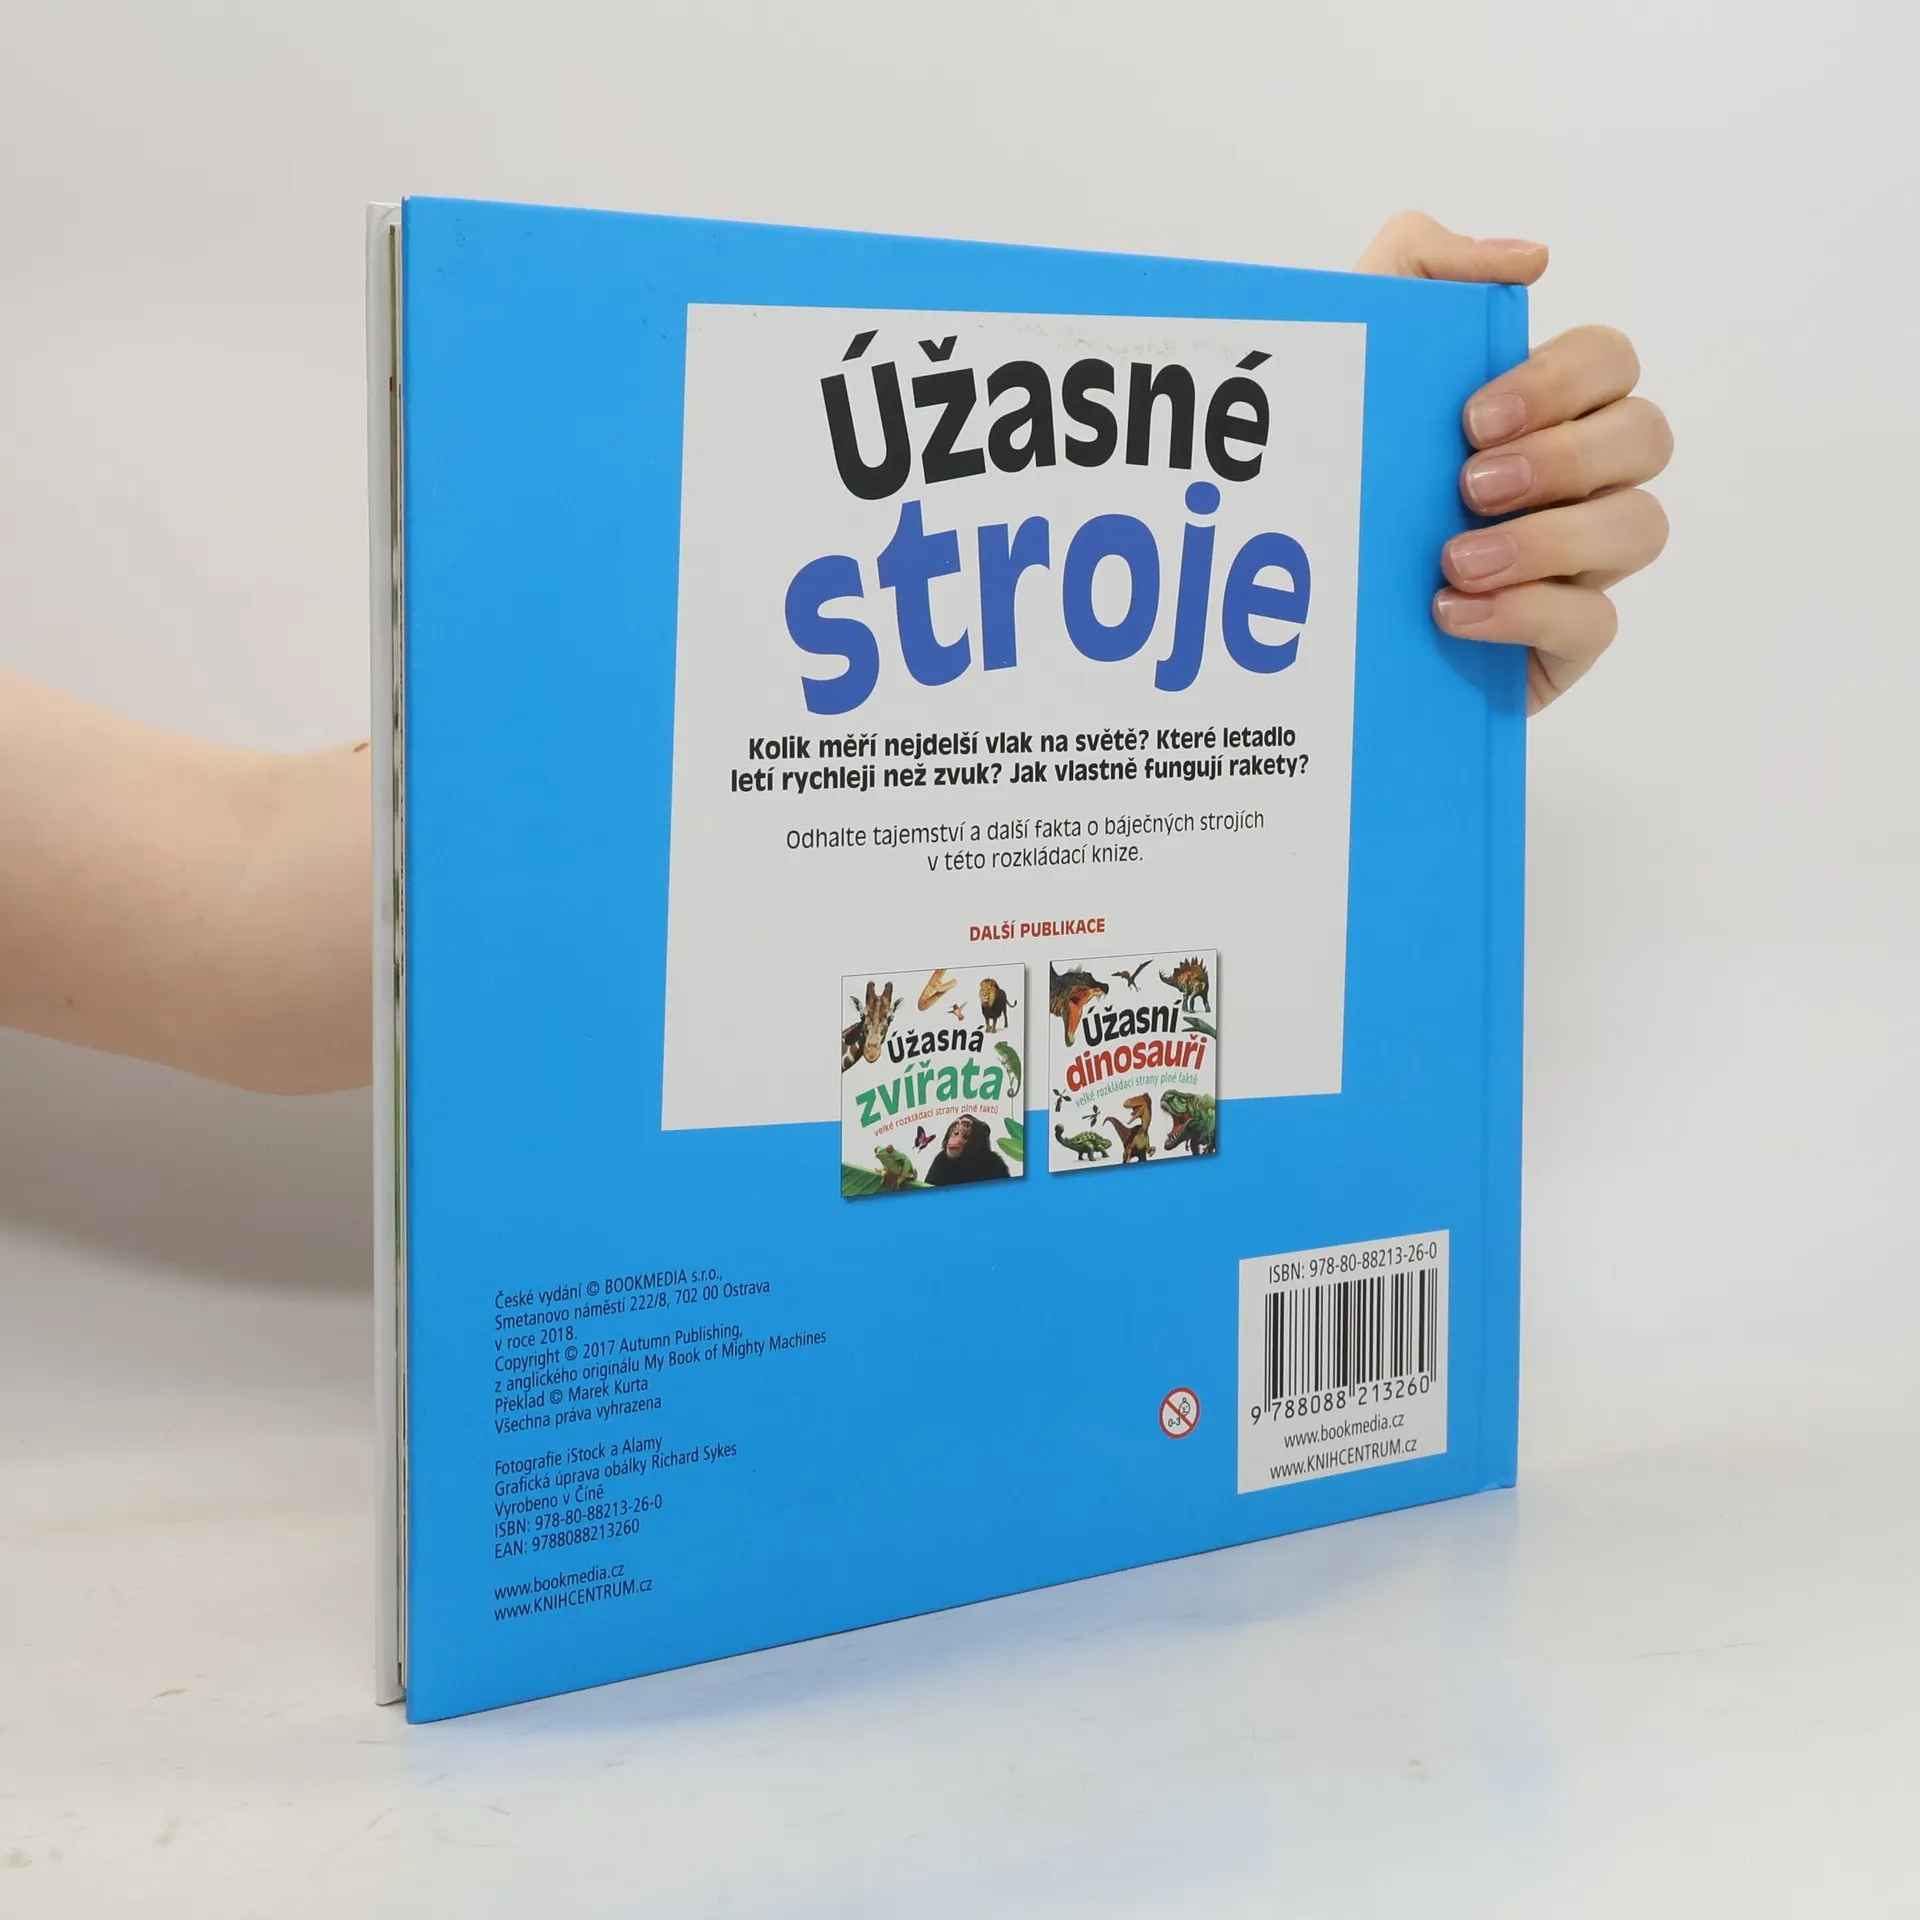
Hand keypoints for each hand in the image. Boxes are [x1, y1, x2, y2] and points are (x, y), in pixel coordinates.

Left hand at [1355, 212, 1671, 712]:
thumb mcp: (1356, 349)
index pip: (1609, 363)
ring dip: (1550, 538)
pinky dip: (1526, 612)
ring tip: (1455, 558)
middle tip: (1470, 483)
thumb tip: (1530, 259)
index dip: (1560, 382)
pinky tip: (1451, 611)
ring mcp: (1579, 562)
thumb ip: (1422, 264)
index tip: (1471, 418)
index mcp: (1544, 409)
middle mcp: (1578, 480)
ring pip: (1641, 527)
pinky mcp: (1560, 641)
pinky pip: (1594, 622)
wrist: (1296, 605)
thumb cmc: (1343, 470)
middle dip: (1564, 457)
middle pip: (1646, 437)